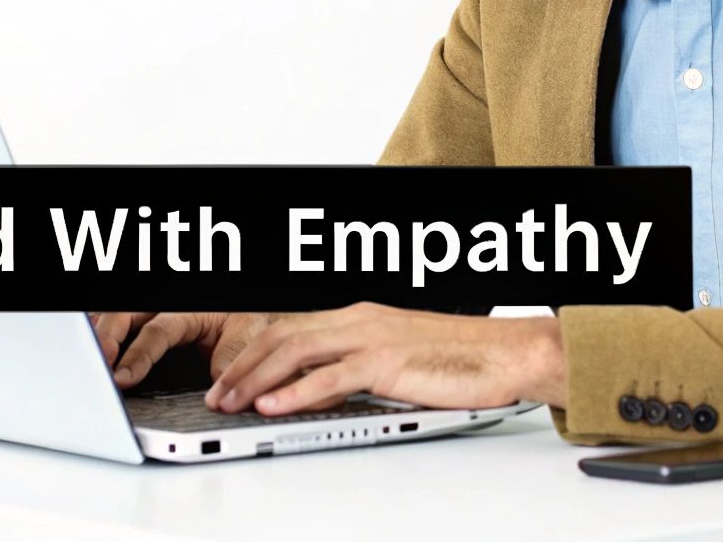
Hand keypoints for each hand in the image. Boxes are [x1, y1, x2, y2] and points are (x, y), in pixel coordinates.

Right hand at [89, 312, 276, 386]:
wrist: (251, 313)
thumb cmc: (245, 323)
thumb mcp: (244, 341)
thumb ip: (228, 366)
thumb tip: (215, 398)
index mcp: (189, 310)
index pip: (156, 331)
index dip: (137, 356)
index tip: (122, 379)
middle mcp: (168, 307)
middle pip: (125, 315)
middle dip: (107, 340)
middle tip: (95, 368)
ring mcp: (155, 310)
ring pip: (117, 314)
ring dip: (101, 335)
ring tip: (84, 360)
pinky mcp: (148, 319)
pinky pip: (120, 319)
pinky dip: (103, 331)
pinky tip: (91, 348)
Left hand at [202, 302, 565, 415]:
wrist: (506, 352)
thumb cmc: (459, 359)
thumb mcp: (397, 360)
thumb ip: (358, 370)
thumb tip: (322, 393)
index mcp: (357, 316)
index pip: (288, 329)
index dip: (251, 354)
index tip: (228, 379)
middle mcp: (358, 319)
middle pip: (280, 336)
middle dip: (240, 367)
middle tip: (215, 395)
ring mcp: (371, 336)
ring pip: (294, 351)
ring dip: (255, 379)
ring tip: (230, 402)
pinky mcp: (387, 361)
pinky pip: (330, 377)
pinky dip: (294, 392)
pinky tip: (273, 406)